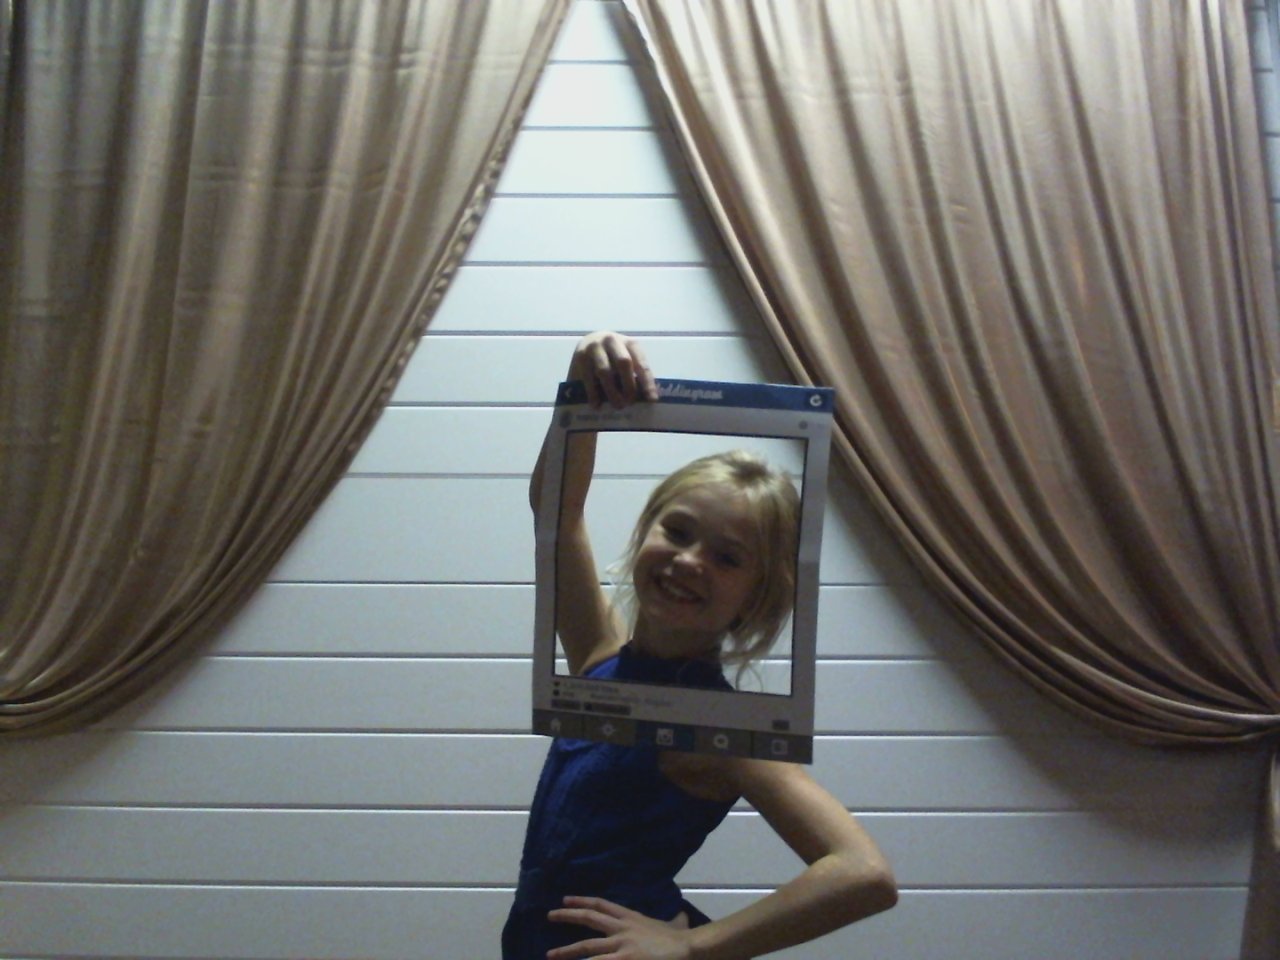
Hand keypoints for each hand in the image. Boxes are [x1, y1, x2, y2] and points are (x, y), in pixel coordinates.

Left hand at [547, 896, 694, 959]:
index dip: (583, 901)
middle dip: (567, 917)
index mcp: (631, 918)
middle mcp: (622, 929)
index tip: (566, 899)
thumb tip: (681, 917)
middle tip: (549, 915)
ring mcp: (621, 946)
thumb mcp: (674, 924)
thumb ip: (674, 921)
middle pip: (589, 920)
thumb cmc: (680, 939)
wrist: (687, 948)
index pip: (602, 905)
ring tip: (549, 955)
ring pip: (587, 948)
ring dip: (567, 952)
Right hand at [569, 331, 658, 408]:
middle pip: (623, 363)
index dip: (647, 382)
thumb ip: (634, 375)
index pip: (641, 363)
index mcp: (630, 343)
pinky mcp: (580, 356)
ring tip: (617, 406)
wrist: (587, 344)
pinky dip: (593, 393)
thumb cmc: (612, 358)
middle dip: (628, 385)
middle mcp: (612, 340)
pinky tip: (597, 405)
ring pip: (605, 371)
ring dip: (612, 391)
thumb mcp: (624, 361)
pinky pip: (588, 377)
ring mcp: (595, 347)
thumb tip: (646, 398)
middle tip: (630, 403)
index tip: (652, 400)